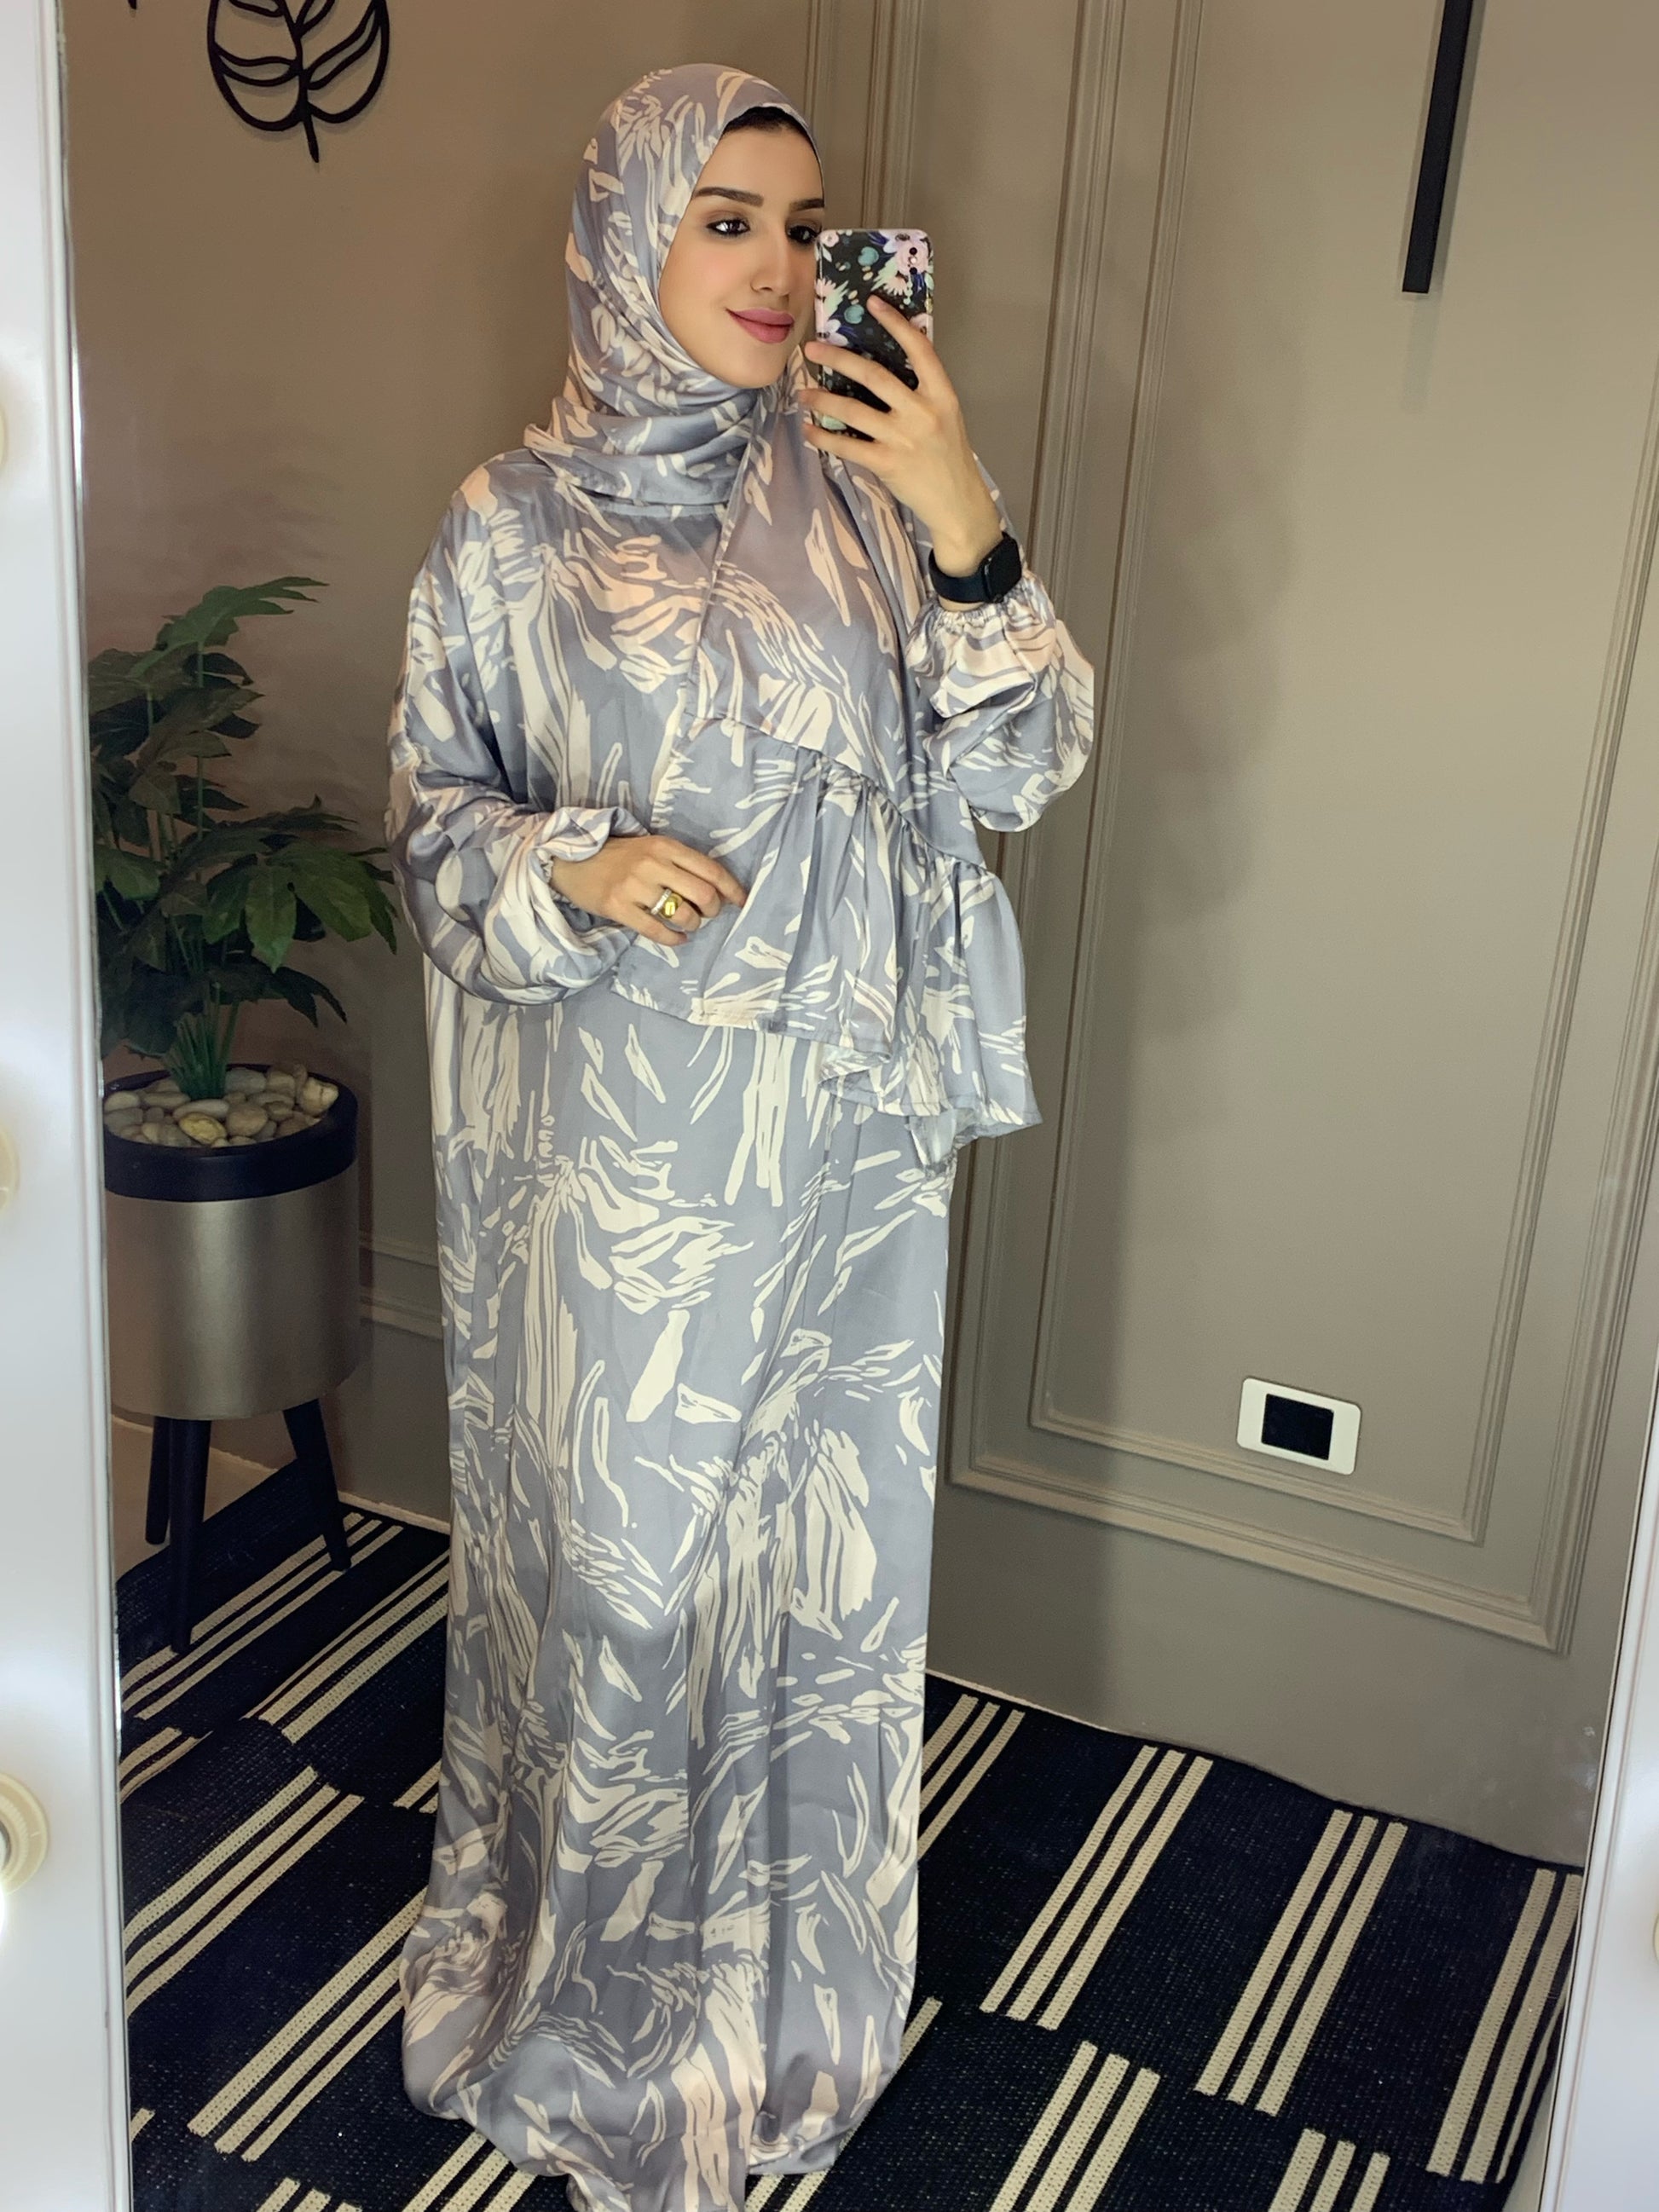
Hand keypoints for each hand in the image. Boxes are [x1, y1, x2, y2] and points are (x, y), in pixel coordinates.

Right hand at [548, 833, 745, 946]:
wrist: (571, 860)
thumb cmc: (618, 856)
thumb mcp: (651, 848)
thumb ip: (680, 862)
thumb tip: (716, 888)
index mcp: (665, 846)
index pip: (711, 869)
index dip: (732, 889)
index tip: (742, 901)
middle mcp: (653, 863)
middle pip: (703, 894)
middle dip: (712, 910)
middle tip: (706, 914)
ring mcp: (635, 886)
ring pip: (683, 914)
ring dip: (693, 924)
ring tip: (687, 924)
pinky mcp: (618, 907)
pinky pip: (657, 931)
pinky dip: (674, 939)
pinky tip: (678, 938)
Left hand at [799, 294, 1002, 588]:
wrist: (957, 502)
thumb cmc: (949, 456)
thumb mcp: (946, 416)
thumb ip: (922, 391)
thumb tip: (884, 366)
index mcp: (941, 395)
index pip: (919, 350)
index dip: (895, 324)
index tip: (872, 303)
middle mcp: (922, 412)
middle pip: (874, 376)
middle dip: (839, 358)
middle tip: (812, 349)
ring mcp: (903, 438)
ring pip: (853, 410)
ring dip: (822, 399)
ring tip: (802, 392)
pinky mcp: (887, 463)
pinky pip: (847, 445)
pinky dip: (823, 436)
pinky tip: (809, 429)